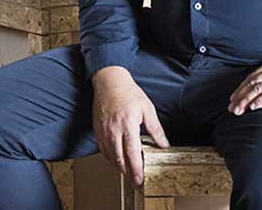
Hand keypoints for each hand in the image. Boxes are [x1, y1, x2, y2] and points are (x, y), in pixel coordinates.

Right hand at [91, 66, 168, 187]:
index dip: (136, 169)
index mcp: (128, 125)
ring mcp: (104, 131)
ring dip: (119, 168)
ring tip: (128, 174)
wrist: (108, 81)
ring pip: (110, 156)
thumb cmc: (128, 92)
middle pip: (120, 159)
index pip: (132, 153)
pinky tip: (116, 161)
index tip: (140, 179)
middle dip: (128, 173)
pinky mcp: (98, 130)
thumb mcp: (147, 109)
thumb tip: (164, 144)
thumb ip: (155, 128)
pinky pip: (102, 149)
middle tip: (135, 182)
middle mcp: (114, 130)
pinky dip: (110, 158)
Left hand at [228, 57, 261, 114]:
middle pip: (252, 82)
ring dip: (246, 100)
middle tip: (231, 107)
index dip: (242, 87)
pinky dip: (261, 100)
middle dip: (240, 95)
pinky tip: (254, 107)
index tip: (234, 97)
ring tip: (238, 110)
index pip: (253, 76)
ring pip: (258, 88)